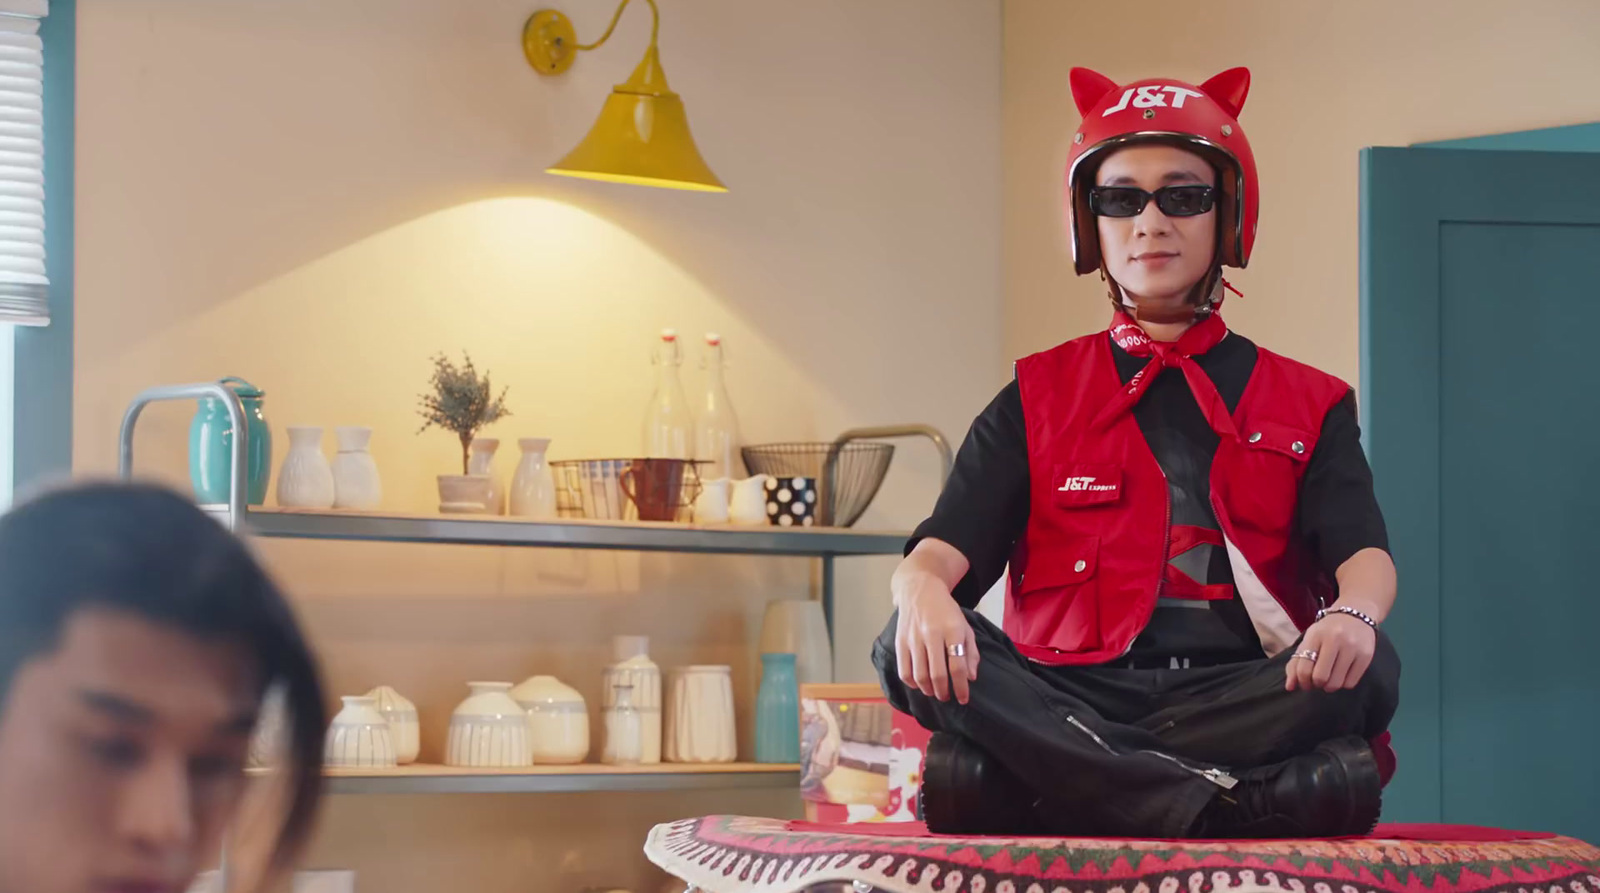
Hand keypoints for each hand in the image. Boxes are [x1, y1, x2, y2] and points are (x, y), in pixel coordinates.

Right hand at [893, 572, 978, 704]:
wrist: (920, 590)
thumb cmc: (946, 611)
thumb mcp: (965, 627)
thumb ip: (971, 653)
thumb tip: (970, 678)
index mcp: (952, 630)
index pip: (957, 667)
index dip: (961, 687)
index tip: (963, 699)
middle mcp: (932, 634)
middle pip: (937, 674)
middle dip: (943, 692)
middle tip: (947, 697)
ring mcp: (913, 638)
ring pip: (919, 675)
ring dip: (928, 690)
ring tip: (934, 692)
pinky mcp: (900, 641)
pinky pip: (904, 670)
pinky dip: (912, 682)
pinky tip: (919, 684)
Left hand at [1286, 612, 1376, 691]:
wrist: (1356, 615)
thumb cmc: (1327, 631)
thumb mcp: (1309, 640)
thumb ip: (1296, 663)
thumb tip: (1289, 687)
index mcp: (1316, 636)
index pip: (1304, 668)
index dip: (1302, 681)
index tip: (1305, 683)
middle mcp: (1335, 640)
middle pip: (1320, 677)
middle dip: (1316, 685)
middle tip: (1317, 682)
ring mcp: (1352, 648)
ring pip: (1336, 683)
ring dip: (1329, 687)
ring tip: (1329, 680)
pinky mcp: (1366, 656)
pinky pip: (1351, 683)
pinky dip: (1343, 684)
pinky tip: (1341, 676)